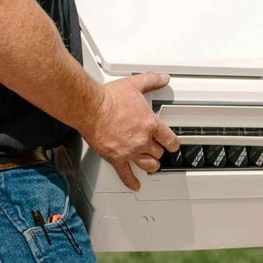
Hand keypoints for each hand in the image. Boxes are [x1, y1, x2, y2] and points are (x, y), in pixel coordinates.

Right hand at [81, 72, 178, 191]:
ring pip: (148, 164)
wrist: (90, 108)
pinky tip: (135, 184)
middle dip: (158, 150)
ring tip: (152, 164)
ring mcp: (129, 151)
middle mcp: (142, 140)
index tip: (172, 144)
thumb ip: (151, 81)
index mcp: (150, 124)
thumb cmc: (109, 98)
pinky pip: (125, 173)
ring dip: (151, 165)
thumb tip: (162, 78)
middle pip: (158, 152)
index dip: (172, 143)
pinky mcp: (115, 157)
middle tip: (157, 149)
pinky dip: (131, 181)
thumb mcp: (134, 85)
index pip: (169, 139)